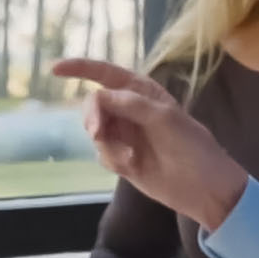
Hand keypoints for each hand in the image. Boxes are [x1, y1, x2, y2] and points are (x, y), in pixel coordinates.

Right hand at [49, 59, 249, 229]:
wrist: (203, 189)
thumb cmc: (192, 147)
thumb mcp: (164, 118)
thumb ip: (130, 103)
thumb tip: (99, 96)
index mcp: (143, 92)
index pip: (106, 74)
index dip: (80, 68)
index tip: (55, 70)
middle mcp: (130, 110)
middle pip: (94, 104)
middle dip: (92, 117)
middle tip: (97, 132)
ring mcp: (125, 135)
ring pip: (95, 131)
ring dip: (107, 144)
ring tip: (129, 158)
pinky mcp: (121, 158)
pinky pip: (101, 154)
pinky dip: (112, 159)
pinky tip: (132, 167)